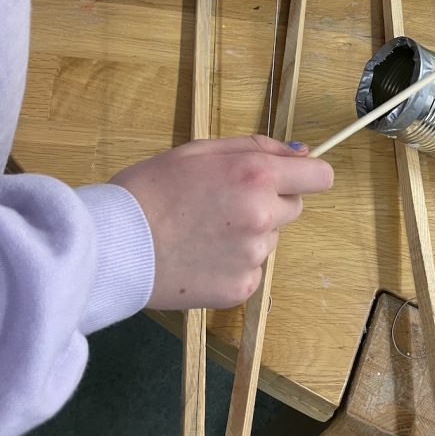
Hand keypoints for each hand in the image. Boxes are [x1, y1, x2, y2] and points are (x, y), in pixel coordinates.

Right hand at [110, 135, 332, 309]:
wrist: (114, 244)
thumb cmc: (150, 189)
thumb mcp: (201, 150)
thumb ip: (257, 147)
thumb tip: (301, 152)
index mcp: (256, 175)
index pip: (320, 176)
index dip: (305, 174)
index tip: (289, 177)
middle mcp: (263, 216)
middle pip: (293, 207)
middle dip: (269, 202)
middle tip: (223, 202)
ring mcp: (254, 256)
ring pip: (269, 239)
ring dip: (248, 234)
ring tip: (202, 231)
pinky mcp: (241, 288)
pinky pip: (250, 269)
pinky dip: (232, 263)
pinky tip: (199, 256)